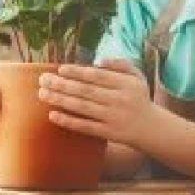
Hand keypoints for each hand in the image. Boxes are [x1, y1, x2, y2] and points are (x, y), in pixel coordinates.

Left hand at [38, 58, 152, 146]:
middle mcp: (119, 100)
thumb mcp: (136, 76)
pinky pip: (85, 126)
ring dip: (60, 100)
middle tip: (43, 79)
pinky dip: (68, 121)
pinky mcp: (108, 133)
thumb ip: (119, 64)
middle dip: (61, 84)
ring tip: (42, 94)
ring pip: (82, 107)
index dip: (77, 72)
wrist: (152, 128)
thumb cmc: (138, 97)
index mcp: (125, 83)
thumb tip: (97, 61)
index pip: (96, 76)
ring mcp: (113, 117)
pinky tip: (53, 115)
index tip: (60, 69)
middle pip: (85, 90)